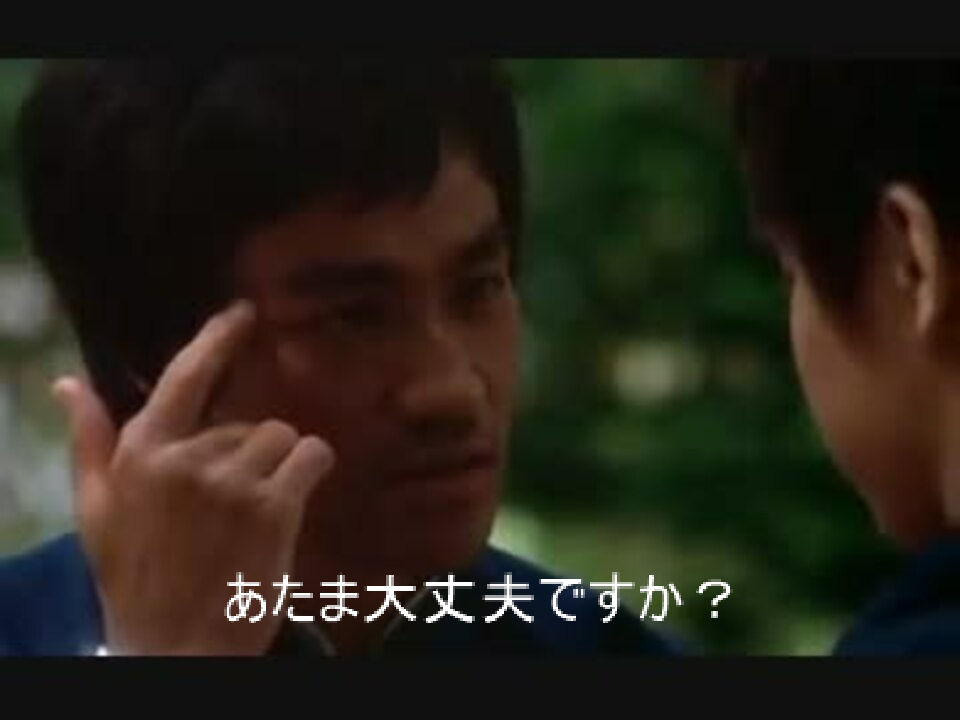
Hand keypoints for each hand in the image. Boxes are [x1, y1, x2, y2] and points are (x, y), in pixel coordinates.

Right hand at [53, 300, 334, 654]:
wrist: (176, 646)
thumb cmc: (136, 580)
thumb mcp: (97, 513)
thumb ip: (88, 444)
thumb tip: (68, 383)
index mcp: (142, 454)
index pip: (184, 377)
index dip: (216, 340)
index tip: (243, 313)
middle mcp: (188, 459)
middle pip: (249, 421)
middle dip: (250, 453)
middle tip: (234, 505)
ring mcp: (233, 481)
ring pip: (283, 436)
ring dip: (280, 466)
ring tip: (258, 510)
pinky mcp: (274, 506)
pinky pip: (312, 455)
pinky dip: (313, 469)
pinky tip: (294, 499)